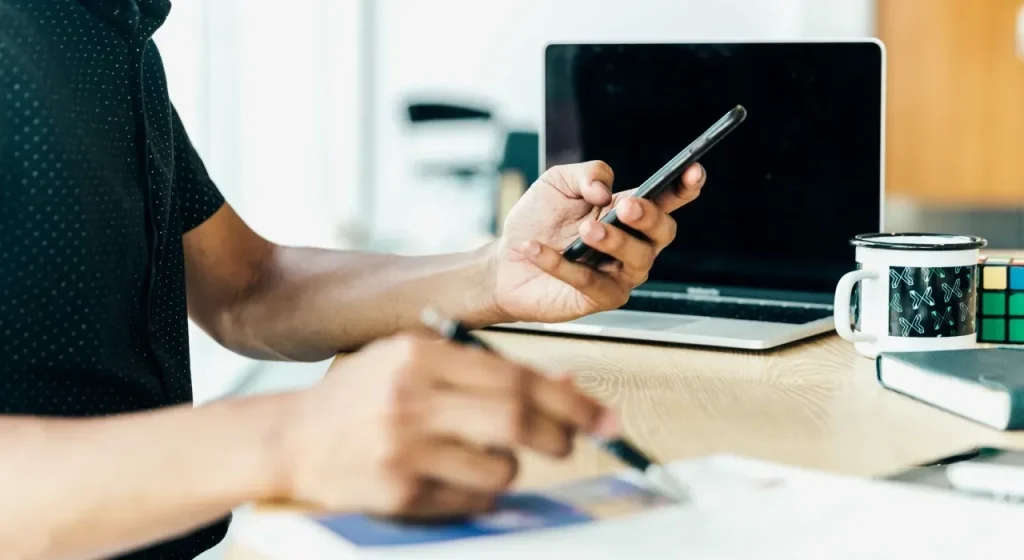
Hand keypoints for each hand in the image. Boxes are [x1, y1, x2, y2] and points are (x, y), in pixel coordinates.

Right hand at [278, 333, 617, 518]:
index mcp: (420, 355)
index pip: (517, 376)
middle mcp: (411, 397)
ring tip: (485, 458)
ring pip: (500, 469)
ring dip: (511, 469)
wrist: (290, 440)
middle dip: (561, 435)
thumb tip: (567, 386)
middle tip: (572, 441)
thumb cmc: (363, 396)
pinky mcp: (397, 492)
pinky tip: (452, 478)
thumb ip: (487, 371)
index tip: (605, 417)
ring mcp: (403, 448)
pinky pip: (470, 502)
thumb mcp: (418, 364)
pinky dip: (479, 494)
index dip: (571, 401)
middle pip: (517, 420)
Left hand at [492, 160, 705, 322]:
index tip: (694, 171)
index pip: (667, 200)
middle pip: (663, 232)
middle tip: (626, 206)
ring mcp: (619, 274)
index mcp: (629, 212)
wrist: (506, 260)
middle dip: (649, 217)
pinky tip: (536, 248)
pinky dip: (561, 264)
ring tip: (586, 230)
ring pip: (637, 260)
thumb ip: (586, 174)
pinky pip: (589, 282)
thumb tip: (605, 190)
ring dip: (614, 241)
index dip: (684, 187)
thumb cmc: (538, 221)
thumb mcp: (558, 182)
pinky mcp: (597, 299)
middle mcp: (632, 244)